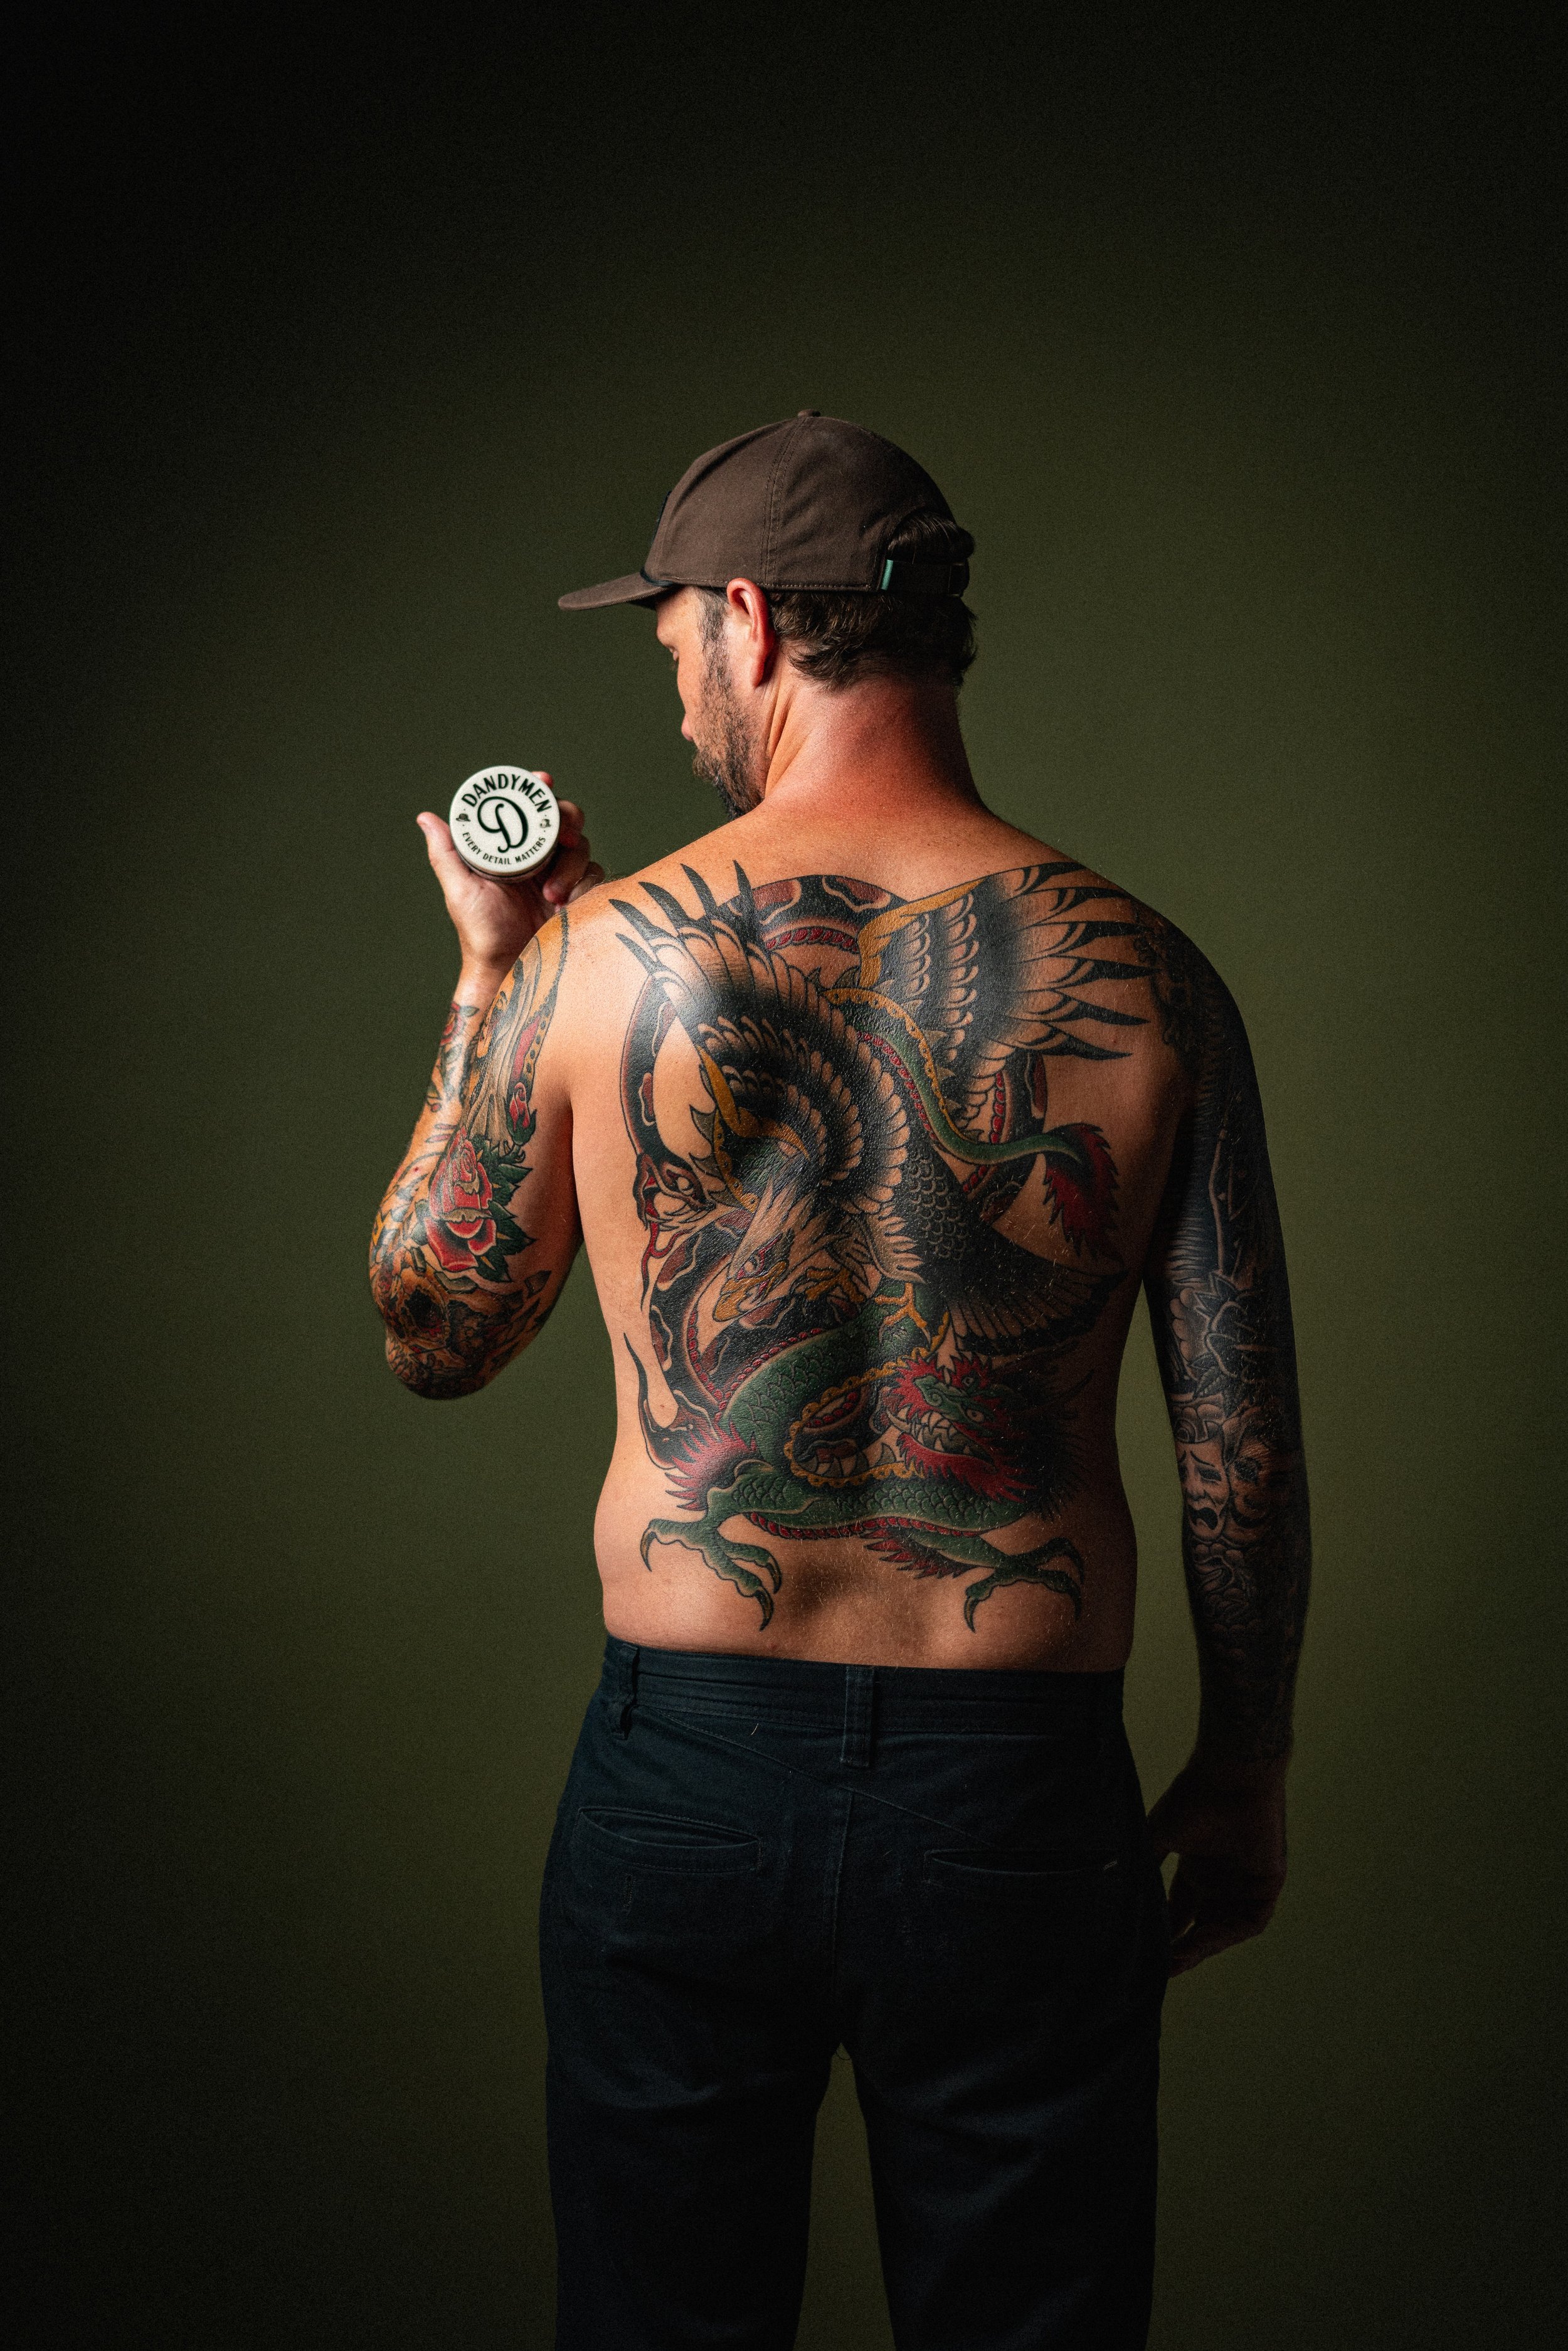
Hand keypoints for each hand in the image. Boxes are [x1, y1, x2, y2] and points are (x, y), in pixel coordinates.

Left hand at [414, 786, 603, 980]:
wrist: (510, 970)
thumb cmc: (480, 933)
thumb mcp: (460, 891)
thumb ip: (446, 854)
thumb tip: (426, 818)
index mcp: (510, 850)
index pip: (527, 810)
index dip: (537, 791)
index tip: (543, 782)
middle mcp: (537, 857)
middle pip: (562, 819)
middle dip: (566, 819)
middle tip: (563, 834)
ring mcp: (560, 874)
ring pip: (581, 846)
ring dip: (570, 865)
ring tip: (552, 894)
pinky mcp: (579, 895)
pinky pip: (594, 875)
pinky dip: (584, 885)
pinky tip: (565, 905)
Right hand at [1145, 1754, 1287, 1974]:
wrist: (1231, 1775)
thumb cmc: (1193, 1798)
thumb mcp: (1158, 1836)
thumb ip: (1145, 1868)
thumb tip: (1117, 1896)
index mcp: (1195, 1868)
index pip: (1179, 1911)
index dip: (1164, 1932)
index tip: (1145, 1952)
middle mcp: (1219, 1879)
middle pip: (1200, 1925)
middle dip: (1182, 1948)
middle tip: (1161, 1966)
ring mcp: (1243, 1883)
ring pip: (1222, 1928)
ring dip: (1201, 1946)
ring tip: (1177, 1960)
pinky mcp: (1267, 1883)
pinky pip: (1251, 1922)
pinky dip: (1226, 1935)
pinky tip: (1202, 1942)